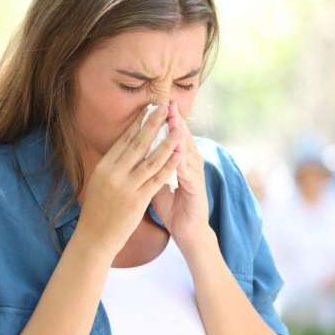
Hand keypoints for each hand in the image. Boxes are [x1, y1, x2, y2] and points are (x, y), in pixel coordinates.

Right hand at [74, 104, 182, 255]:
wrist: (95, 237)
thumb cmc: (97, 209)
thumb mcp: (98, 182)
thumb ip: (111, 164)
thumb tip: (122, 145)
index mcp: (103, 166)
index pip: (124, 140)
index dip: (138, 123)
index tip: (149, 108)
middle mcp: (113, 173)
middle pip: (138, 143)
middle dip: (153, 123)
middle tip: (164, 107)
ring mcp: (126, 187)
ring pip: (151, 159)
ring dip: (167, 141)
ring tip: (178, 127)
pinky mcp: (137, 200)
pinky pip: (157, 179)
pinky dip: (169, 165)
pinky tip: (179, 155)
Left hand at [151, 99, 210, 251]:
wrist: (189, 233)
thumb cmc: (174, 209)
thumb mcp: (158, 186)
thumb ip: (151, 170)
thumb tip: (136, 156)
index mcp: (180, 163)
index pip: (172, 137)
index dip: (165, 121)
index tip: (155, 105)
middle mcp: (190, 166)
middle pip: (182, 138)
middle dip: (175, 120)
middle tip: (167, 102)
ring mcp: (195, 176)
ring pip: (187, 151)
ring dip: (181, 135)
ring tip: (174, 119)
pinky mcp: (197, 189)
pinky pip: (189, 172)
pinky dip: (183, 160)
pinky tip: (178, 150)